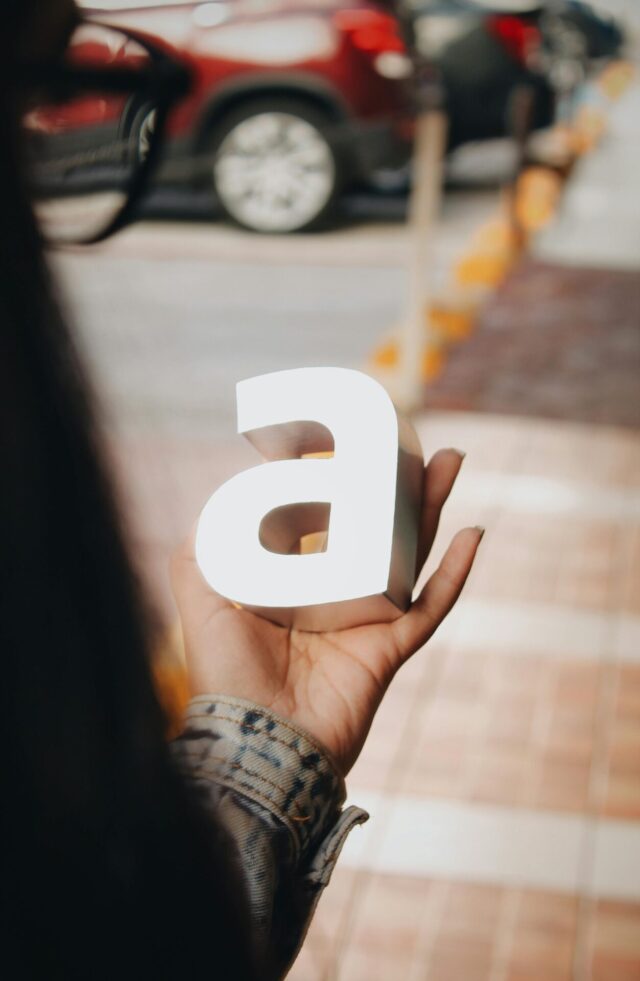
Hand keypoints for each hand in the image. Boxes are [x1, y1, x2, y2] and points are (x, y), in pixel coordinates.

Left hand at [170, 448, 481, 775]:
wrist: (259, 744)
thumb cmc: (227, 677)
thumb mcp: (200, 602)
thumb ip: (198, 553)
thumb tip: (217, 502)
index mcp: (295, 584)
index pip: (323, 523)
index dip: (339, 487)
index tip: (350, 446)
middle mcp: (335, 597)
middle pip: (376, 529)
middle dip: (398, 487)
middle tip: (414, 443)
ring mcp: (367, 621)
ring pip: (411, 554)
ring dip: (432, 509)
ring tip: (448, 463)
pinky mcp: (390, 648)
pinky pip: (431, 606)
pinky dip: (455, 573)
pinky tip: (473, 534)